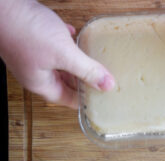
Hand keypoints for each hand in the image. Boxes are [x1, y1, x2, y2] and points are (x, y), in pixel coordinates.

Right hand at [0, 0, 114, 107]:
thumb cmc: (25, 30)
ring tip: (95, 61)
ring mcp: (35, 57)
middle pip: (67, 83)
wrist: (2, 3)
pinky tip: (75, 36)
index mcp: (42, 84)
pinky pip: (56, 48)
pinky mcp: (35, 41)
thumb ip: (86, 70)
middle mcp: (37, 73)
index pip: (69, 100)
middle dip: (86, 80)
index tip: (104, 96)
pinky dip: (67, 45)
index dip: (88, 100)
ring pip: (62, 65)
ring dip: (78, 63)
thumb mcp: (63, 54)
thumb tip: (107, 85)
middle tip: (104, 78)